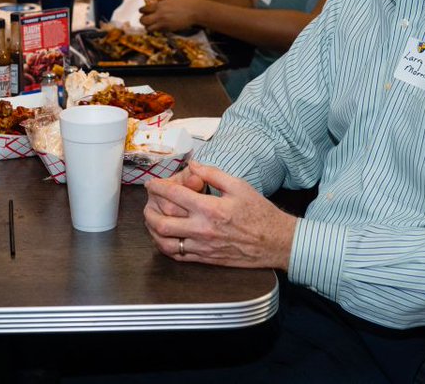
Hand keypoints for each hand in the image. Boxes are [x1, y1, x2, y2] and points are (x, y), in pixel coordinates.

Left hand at [140, 0, 199, 31]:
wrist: (193, 10)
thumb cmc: (182, 2)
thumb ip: (159, 1)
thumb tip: (150, 2)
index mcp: (159, 5)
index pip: (143, 9)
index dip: (142, 11)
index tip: (144, 11)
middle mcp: (159, 15)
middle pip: (143, 20)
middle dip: (143, 20)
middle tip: (146, 19)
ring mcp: (163, 23)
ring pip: (148, 28)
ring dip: (148, 26)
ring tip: (151, 24)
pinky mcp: (168, 29)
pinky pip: (157, 31)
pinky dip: (156, 29)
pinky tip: (160, 26)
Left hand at [143, 161, 296, 269]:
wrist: (276, 242)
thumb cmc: (260, 213)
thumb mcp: (239, 186)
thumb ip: (212, 174)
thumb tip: (192, 165)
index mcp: (210, 209)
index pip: (173, 195)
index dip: (157, 186)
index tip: (151, 183)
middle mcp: (203, 229)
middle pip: (162, 222)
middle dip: (148, 210)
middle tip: (148, 202)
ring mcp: (202, 247)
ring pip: (165, 242)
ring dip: (153, 231)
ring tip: (152, 220)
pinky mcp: (205, 259)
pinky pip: (177, 256)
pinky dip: (165, 246)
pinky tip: (164, 237)